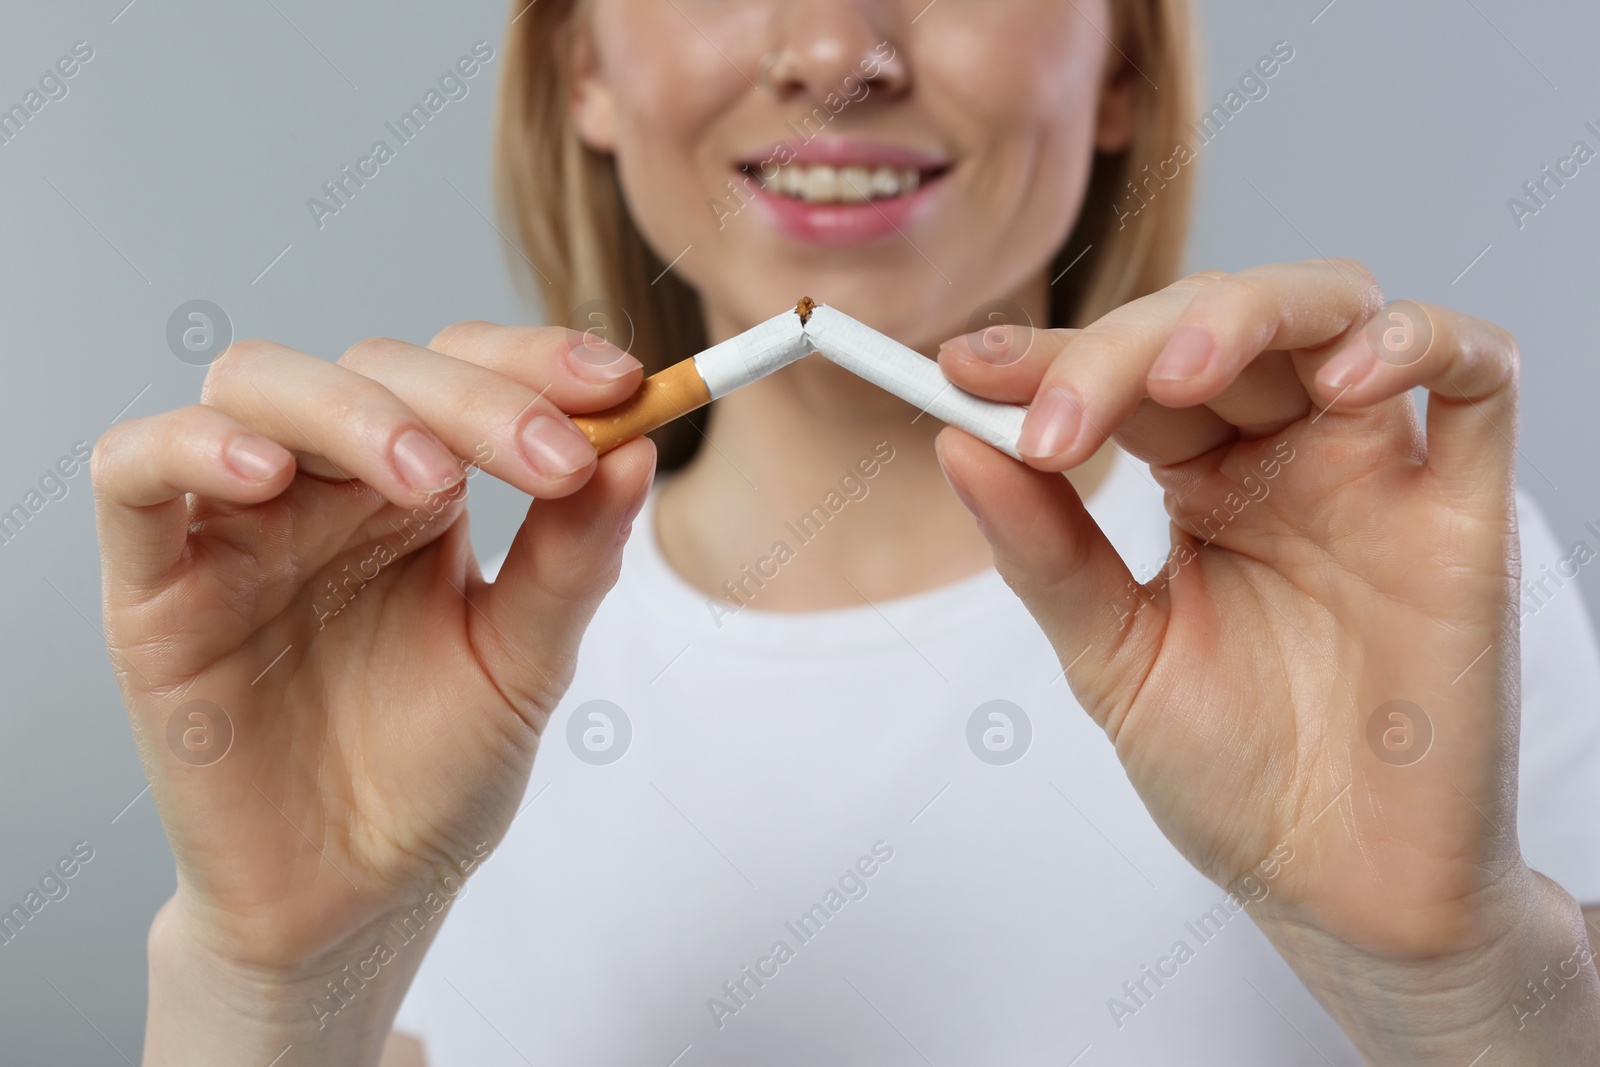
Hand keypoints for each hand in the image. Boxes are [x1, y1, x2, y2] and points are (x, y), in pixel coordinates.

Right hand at [93, 323, 651, 1059]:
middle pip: (376, 369)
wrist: (360, 896)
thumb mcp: (525, 661)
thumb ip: (573, 558)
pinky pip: (135, 476)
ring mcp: (238, 526)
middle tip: (555, 460)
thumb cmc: (437, 775)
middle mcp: (327, 487)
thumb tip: (638, 451)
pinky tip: (266, 477)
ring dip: (349, 410)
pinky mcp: (156, 586)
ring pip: (257, 388)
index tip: (621, 386)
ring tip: (428, 478)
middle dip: (473, 400)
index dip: (535, 363)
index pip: (463, 374)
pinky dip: (191, 450)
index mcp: (417, 491)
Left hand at [935, 260, 1599, 1060]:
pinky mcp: (1466, 512)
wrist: (1338, 891)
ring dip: (1248, 314)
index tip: (961, 369)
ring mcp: (1377, 472)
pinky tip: (1342, 379)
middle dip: (1123, 348)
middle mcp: (1289, 456)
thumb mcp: (1113, 658)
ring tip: (1178, 377)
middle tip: (1054, 420)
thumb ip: (1045, 551)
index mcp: (1203, 481)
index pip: (1129, 375)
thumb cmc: (1233, 776)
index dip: (1049, 358)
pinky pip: (1474, 377)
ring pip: (1334, 311)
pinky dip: (1415, 343)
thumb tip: (958, 445)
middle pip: (1218, 322)